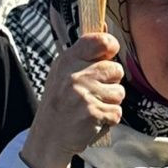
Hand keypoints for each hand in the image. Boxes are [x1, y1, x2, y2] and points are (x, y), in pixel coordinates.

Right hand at [20, 34, 124, 167]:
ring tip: (91, 106)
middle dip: (110, 82)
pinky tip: (92, 120)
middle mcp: (76, 76)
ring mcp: (85, 96)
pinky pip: (116, 112)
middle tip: (93, 92)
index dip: (110, 46)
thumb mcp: (63, 71)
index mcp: (68, 60)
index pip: (100, 41)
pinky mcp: (94, 115)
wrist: (49, 137)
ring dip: (110, 102)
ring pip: (119, 93)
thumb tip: (107, 30)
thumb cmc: (60, 101)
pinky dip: (108, 119)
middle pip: (116, 70)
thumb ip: (84, 54)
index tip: (109, 53)